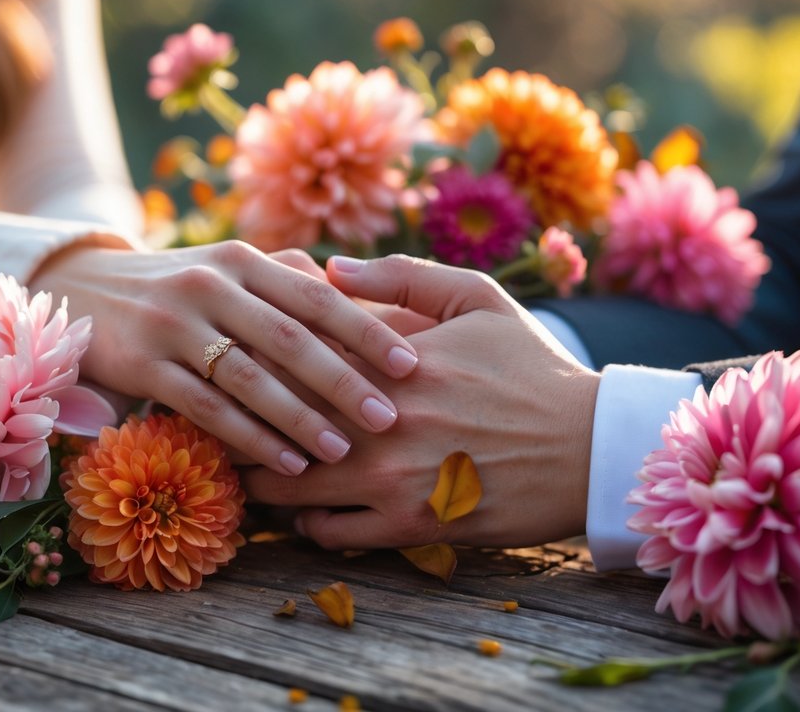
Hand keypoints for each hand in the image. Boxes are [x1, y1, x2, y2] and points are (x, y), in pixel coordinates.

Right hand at [30, 241, 419, 475]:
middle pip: (291, 338)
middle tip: (391, 416)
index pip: (318, 297)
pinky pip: (206, 407)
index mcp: (242, 262)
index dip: (367, 331)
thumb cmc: (177, 286)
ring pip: (250, 376)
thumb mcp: (228, 269)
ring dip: (300, 417)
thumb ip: (286, 278)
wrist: (81, 289)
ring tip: (343, 450)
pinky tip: (285, 462)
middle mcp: (211, 286)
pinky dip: (250, 436)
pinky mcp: (143, 364)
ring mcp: (173, 324)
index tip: (412, 364)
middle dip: (345, 381)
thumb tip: (351, 291)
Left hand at [243, 254, 599, 548]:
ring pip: (288, 483)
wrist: (590, 446)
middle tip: (209, 417)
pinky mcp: (410, 524)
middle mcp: (381, 417)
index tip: (225, 358)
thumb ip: (401, 275)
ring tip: (243, 468)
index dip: (246, 357)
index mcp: (389, 356)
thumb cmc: (531, 367)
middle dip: (235, 419)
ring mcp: (393, 475)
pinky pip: (328, 531)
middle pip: (274, 419)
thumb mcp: (478, 298)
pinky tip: (303, 509)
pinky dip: (305, 522)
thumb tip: (328, 267)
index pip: (290, 354)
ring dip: (259, 476)